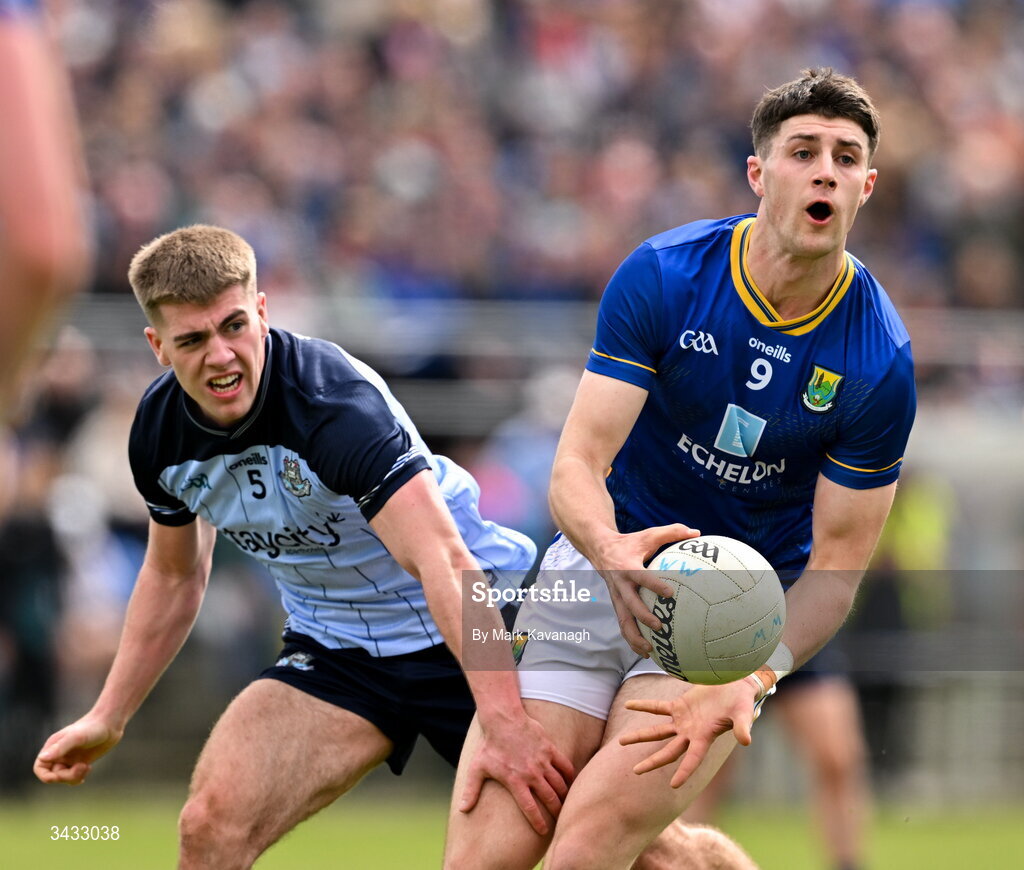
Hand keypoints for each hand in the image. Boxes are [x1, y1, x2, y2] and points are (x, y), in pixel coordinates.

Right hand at [33, 716, 122, 784]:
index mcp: (52, 747)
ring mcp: (69, 758)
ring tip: (87, 767)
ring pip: (64, 777)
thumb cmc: (93, 727)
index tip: (60, 776)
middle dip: (67, 776)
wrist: (110, 724)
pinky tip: (87, 770)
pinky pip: (73, 776)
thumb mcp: (77, 737)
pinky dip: (78, 777)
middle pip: (53, 775)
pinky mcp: (80, 761)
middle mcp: (59, 754)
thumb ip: (60, 748)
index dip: (47, 777)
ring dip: (74, 777)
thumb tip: (42, 758)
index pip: (40, 768)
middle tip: (83, 767)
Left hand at [459, 712, 574, 835]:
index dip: (538, 821)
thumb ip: (471, 790)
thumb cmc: (489, 745)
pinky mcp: (549, 749)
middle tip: (560, 820)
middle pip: (550, 798)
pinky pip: (564, 765)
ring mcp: (542, 761)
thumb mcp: (477, 769)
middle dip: (556, 812)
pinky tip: (572, 783)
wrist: (503, 719)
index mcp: (515, 781)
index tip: (544, 832)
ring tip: (567, 804)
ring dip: (565, 796)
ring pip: (559, 784)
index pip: (529, 808)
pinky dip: (570, 775)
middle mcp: (531, 774)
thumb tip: (462, 810)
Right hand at [595, 523, 698, 655]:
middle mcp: (620, 585)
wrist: (599, 549)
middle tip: (660, 626)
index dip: (654, 585)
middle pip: (630, 604)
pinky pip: (623, 625)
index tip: (670, 593)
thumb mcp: (648, 535)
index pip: (642, 577)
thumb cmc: (630, 543)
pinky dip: (632, 640)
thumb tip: (697, 532)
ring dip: (634, 637)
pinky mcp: (617, 605)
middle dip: (643, 617)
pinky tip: (646, 652)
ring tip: (650, 650)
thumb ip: (672, 532)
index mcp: (628, 567)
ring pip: (623, 621)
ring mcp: (617, 597)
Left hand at [618, 679, 758, 788]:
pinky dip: (643, 706)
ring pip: (657, 731)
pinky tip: (628, 705)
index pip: (693, 759)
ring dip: (640, 736)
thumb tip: (746, 740)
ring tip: (620, 742)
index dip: (685, 771)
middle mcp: (691, 733)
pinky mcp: (679, 705)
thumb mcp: (744, 713)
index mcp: (705, 738)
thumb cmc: (741, 701)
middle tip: (635, 772)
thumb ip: (742, 727)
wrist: (735, 684)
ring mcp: (683, 720)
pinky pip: (657, 707)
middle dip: (652, 762)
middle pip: (668, 752)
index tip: (674, 785)